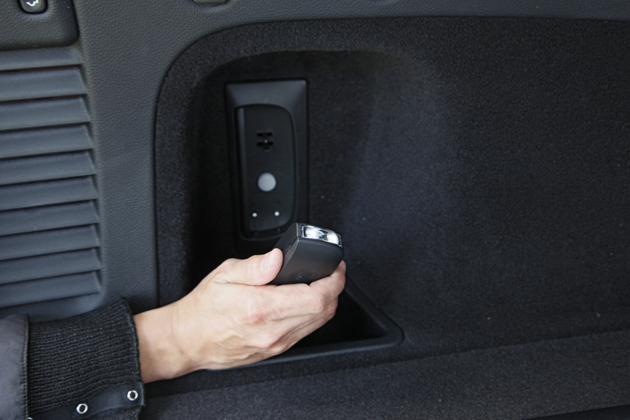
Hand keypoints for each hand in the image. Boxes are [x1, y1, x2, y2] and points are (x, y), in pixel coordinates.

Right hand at [134, 249, 345, 382]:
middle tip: (331, 273)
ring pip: (318, 324)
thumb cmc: (204, 308)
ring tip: (321, 284)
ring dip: (326, 303)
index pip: (316, 298)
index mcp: (261, 308)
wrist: (189, 340)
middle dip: (335, 289)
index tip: (335, 268)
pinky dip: (313, 315)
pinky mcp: (275, 350)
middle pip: (324, 312)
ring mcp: (275, 344)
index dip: (334, 280)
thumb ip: (256, 265)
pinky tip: (305, 302)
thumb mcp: (225, 274)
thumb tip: (277, 257)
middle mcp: (272, 330)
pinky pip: (305, 332)